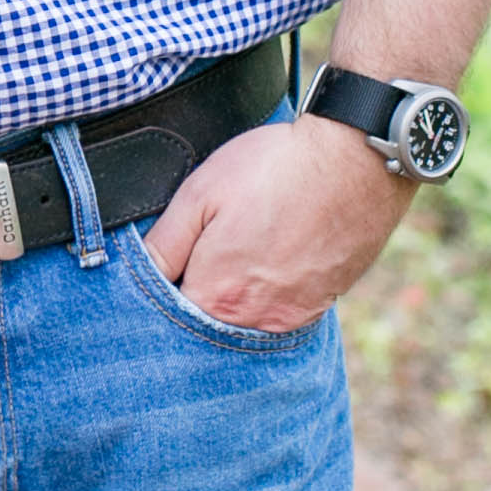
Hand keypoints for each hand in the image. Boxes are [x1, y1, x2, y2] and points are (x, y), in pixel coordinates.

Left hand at [144, 114, 415, 331]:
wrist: (355, 163)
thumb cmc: (273, 170)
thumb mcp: (200, 194)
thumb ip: (162, 244)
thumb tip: (135, 273)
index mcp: (214, 295)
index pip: (165, 315)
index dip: (155, 293)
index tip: (161, 267)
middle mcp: (250, 321)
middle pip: (201, 327)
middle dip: (189, 302)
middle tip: (196, 259)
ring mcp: (286, 319)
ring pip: (237, 326)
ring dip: (225, 304)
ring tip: (230, 260)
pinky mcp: (314, 309)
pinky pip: (272, 319)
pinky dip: (258, 303)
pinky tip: (260, 268)